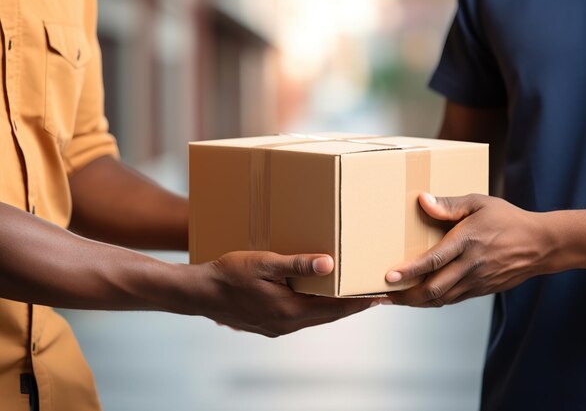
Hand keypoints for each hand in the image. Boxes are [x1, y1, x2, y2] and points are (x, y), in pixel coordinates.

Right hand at [190, 251, 374, 336]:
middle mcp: (287, 324)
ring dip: (336, 308)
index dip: (359, 301)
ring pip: (317, 318)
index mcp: (289, 310)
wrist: (199, 293)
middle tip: (376, 297)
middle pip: (330, 316)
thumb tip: (329, 264)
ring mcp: (278, 328)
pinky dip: (318, 310)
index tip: (380, 295)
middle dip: (354, 306)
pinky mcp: (270, 326)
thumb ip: (296, 264)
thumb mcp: (263, 264)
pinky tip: (319, 300)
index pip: (335, 307)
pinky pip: (302, 319)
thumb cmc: (228, 274)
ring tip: (354, 298)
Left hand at [385, 193, 553, 306]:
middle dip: (405, 296)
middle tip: (381, 294)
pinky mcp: (481, 290)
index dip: (409, 271)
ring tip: (394, 298)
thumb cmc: (507, 219)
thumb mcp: (479, 202)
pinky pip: (452, 300)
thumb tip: (423, 200)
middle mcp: (471, 265)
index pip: (434, 260)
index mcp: (468, 241)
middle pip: (434, 289)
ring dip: (416, 302)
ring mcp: (477, 281)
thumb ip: (450, 204)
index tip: (389, 276)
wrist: (541, 244)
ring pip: (441, 299)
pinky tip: (418, 297)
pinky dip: (432, 301)